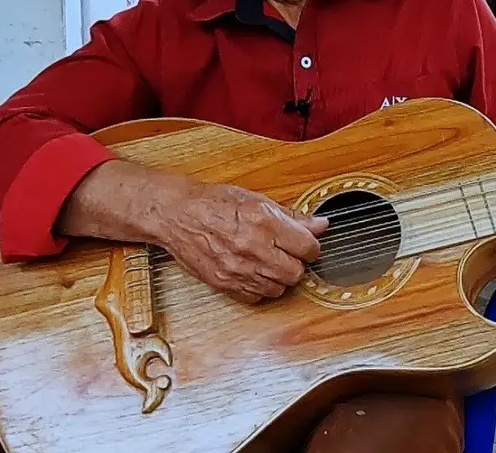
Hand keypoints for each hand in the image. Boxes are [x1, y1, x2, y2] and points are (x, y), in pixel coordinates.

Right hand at [159, 183, 327, 303]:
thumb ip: (291, 217)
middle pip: (295, 273)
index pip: (308, 247)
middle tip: (286, 253)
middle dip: (295, 264)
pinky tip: (253, 271)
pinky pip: (256, 296)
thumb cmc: (213, 203)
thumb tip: (319, 225)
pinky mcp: (224, 284)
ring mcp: (237, 269)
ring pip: (278, 288)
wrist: (176, 215)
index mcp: (264, 222)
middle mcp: (252, 248)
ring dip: (278, 277)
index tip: (305, 244)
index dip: (310, 246)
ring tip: (267, 260)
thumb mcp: (256, 200)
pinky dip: (259, 287)